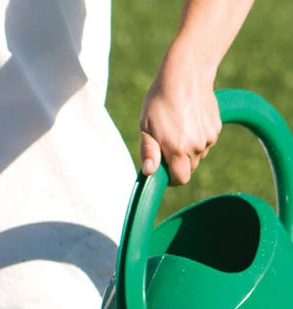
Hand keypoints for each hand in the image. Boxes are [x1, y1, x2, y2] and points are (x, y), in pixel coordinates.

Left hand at [139, 53, 221, 185]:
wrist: (187, 73)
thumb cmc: (160, 101)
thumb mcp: (146, 127)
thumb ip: (148, 152)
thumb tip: (149, 172)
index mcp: (177, 149)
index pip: (181, 179)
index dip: (171, 178)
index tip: (164, 170)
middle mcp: (196, 146)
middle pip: (190, 169)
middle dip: (178, 164)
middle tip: (167, 146)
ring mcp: (209, 137)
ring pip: (198, 155)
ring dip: (189, 150)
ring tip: (178, 129)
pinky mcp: (216, 127)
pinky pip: (206, 142)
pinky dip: (199, 138)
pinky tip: (190, 121)